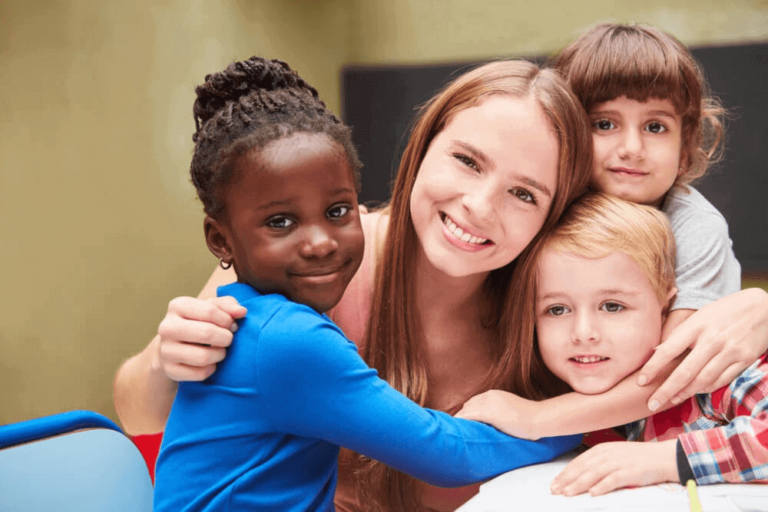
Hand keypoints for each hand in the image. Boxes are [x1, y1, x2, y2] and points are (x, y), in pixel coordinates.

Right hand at [155, 296, 246, 380]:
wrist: (175, 346)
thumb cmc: (199, 322)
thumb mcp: (212, 308)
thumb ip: (228, 305)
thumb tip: (241, 311)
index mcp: (178, 306)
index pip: (210, 311)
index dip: (227, 320)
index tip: (231, 325)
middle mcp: (167, 327)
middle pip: (207, 333)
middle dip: (226, 338)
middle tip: (227, 340)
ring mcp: (166, 350)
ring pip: (203, 357)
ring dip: (220, 355)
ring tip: (220, 351)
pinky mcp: (170, 370)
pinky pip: (200, 373)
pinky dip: (211, 369)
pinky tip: (210, 363)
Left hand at [455, 390, 541, 439]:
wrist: (539, 418)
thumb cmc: (530, 418)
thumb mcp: (512, 410)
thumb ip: (501, 412)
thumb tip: (496, 423)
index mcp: (495, 394)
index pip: (474, 402)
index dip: (468, 412)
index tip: (465, 422)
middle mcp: (489, 395)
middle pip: (468, 405)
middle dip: (463, 416)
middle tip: (458, 429)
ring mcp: (489, 403)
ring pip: (467, 410)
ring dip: (460, 420)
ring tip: (454, 432)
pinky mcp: (489, 412)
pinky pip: (469, 416)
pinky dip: (462, 422)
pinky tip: (458, 430)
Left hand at [550, 440, 677, 495]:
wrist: (663, 457)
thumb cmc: (638, 458)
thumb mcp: (614, 455)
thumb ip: (598, 462)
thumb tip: (580, 475)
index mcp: (602, 449)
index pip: (578, 462)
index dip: (565, 473)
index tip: (554, 483)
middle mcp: (608, 454)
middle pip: (583, 468)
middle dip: (567, 480)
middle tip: (555, 490)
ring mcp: (618, 462)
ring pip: (594, 474)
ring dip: (579, 485)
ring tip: (568, 493)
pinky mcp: (630, 472)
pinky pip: (613, 480)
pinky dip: (602, 486)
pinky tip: (593, 493)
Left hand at [638, 288, 767, 410]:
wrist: (762, 307)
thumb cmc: (724, 310)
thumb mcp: (700, 316)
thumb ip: (680, 334)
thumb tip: (656, 351)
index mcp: (697, 326)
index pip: (668, 350)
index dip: (653, 368)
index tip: (641, 381)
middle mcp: (712, 340)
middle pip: (684, 372)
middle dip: (666, 390)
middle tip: (651, 403)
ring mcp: (730, 351)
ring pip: (703, 380)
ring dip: (685, 393)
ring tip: (670, 401)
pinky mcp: (745, 360)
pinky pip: (722, 380)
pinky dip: (706, 388)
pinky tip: (695, 392)